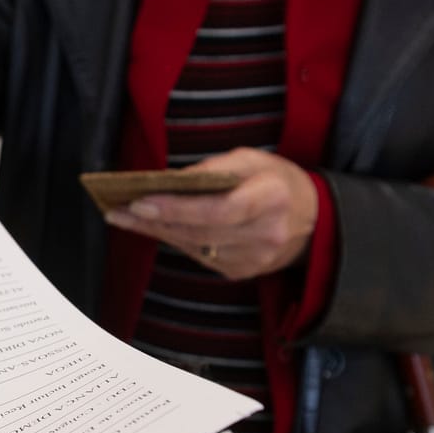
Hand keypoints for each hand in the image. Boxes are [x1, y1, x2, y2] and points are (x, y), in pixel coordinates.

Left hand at [105, 148, 317, 278]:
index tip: (143, 201)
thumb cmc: (277, 182)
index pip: (221, 208)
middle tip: (121, 209)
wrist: (312, 220)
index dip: (179, 208)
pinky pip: (198, 256)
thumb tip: (170, 181)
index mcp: (272, 198)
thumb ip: (214, 168)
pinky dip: (174, 240)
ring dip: (156, 232)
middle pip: (200, 231)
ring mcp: (254, 258)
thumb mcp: (253, 161)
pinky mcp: (241, 271)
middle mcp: (265, 233)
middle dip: (156, 221)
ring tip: (124, 217)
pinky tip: (151, 228)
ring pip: (194, 246)